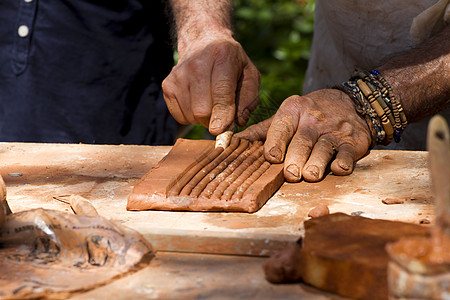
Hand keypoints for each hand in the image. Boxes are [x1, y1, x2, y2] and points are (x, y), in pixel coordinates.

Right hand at [162, 38, 259, 134]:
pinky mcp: (168, 86)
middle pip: (202, 110)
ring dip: (203, 118)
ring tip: (209, 102)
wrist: (203, 43)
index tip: (219, 131)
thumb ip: (248, 101)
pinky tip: (197, 101)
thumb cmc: (231, 65)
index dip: (222, 115)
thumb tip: (236, 123)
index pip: (221, 93)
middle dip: (214, 120)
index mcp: (223, 57)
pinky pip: (180, 117)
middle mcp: (197, 64)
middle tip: (222, 113)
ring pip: (191, 116)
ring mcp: (178, 75)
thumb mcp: (249, 76)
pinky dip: (191, 117)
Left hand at [236, 89, 371, 181]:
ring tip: (310, 175)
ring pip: (323, 149)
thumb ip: (259, 133)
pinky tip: (338, 169)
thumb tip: (228, 145)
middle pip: (302, 142)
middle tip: (290, 174)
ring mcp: (334, 132)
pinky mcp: (353, 143)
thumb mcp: (285, 117)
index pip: (281, 127)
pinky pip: (347, 155)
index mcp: (293, 110)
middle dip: (296, 159)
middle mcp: (313, 120)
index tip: (271, 157)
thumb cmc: (308, 116)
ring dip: (317, 164)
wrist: (351, 104)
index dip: (275, 143)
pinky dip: (343, 163)